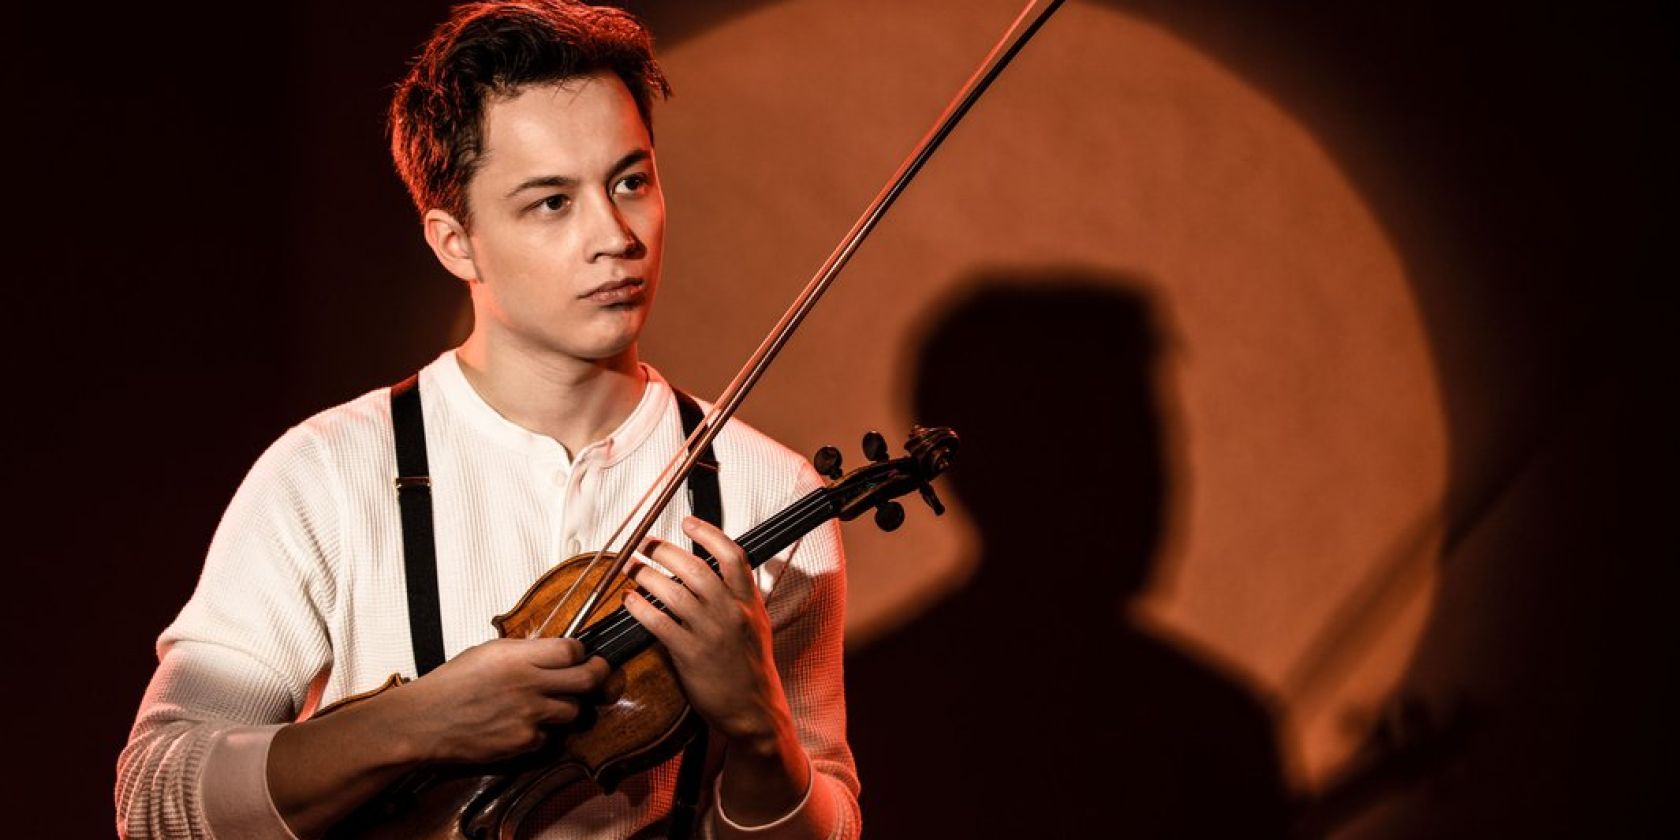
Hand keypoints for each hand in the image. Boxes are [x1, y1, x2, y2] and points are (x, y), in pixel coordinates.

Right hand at [398, 636, 608, 763]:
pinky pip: (548, 736)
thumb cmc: (450, 684)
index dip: (581, 651)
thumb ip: (524, 652)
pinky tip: (520, 725)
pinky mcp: (525, 742)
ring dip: (566, 706)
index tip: (580, 654)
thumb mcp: (487, 652)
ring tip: (546, 704)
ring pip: (573, 711)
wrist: (424, 722)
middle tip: (599, 673)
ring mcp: (530, 715)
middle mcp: (530, 684)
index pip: (573, 650)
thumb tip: (552, 652)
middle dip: (599, 674)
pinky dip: (540, 732)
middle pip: (588, 679)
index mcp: (520, 657)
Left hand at [623, 516, 815, 826]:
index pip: (732, 555)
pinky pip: (659, 622)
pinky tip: (630, 600)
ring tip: (631, 568)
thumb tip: (708, 572)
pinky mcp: (690, 654)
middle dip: (664, 550)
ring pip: (673, 590)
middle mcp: (731, 612)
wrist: (754, 710)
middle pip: (695, 567)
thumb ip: (736, 598)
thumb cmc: (750, 668)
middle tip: (645, 545)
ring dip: (646, 574)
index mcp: (749, 602)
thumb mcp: (755, 625)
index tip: (688, 523)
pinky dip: (640, 606)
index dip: (708, 533)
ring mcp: (710, 632)